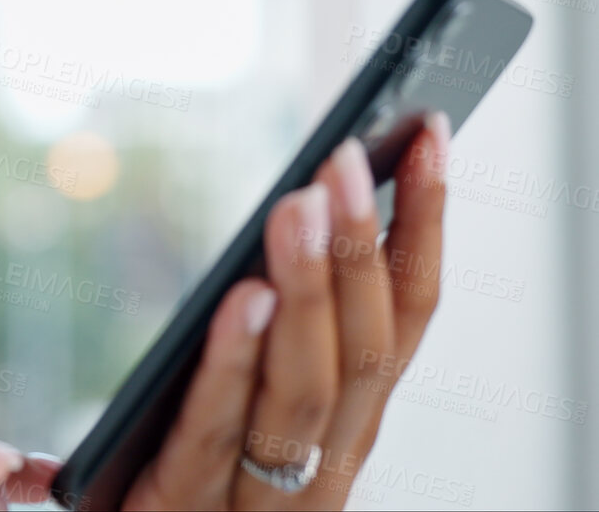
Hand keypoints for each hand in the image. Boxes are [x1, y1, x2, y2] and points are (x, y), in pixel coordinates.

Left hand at [124, 111, 451, 509]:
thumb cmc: (183, 472)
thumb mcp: (247, 396)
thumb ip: (276, 327)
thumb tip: (305, 200)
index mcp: (348, 425)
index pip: (407, 316)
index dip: (422, 225)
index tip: (426, 133)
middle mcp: (325, 463)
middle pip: (367, 349)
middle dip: (363, 246)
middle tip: (344, 154)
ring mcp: (261, 498)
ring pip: (307, 388)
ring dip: (310, 291)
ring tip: (299, 206)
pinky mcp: (183, 506)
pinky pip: (216, 430)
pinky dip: (234, 362)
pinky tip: (243, 298)